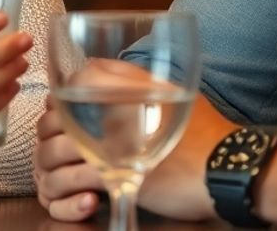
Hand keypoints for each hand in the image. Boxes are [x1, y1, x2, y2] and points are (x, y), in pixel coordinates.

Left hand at [34, 59, 230, 222]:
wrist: (228, 167)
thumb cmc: (206, 136)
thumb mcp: (179, 96)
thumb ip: (149, 86)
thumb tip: (124, 84)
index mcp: (130, 81)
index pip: (77, 78)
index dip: (63, 99)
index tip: (65, 116)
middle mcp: (113, 102)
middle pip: (55, 113)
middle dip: (47, 135)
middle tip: (55, 151)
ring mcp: (110, 136)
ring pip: (54, 149)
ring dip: (50, 168)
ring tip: (62, 178)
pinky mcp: (113, 171)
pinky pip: (70, 179)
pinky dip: (66, 193)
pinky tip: (81, 198)